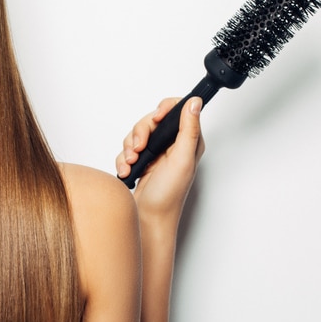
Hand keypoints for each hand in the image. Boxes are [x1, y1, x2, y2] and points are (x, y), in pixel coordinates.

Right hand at [116, 97, 204, 229]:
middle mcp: (172, 145)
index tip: (156, 119)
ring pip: (136, 134)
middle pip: (151, 120)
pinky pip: (126, 149)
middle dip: (140, 133)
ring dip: (130, 148)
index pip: (177, 109)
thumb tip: (196, 102)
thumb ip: (189, 130)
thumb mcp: (182, 160)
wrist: (148, 219)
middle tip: (140, 148)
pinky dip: (124, 159)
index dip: (164, 109)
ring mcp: (156, 153)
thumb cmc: (168, 196)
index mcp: (188, 141)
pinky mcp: (142, 161)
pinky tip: (128, 171)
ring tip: (133, 163)